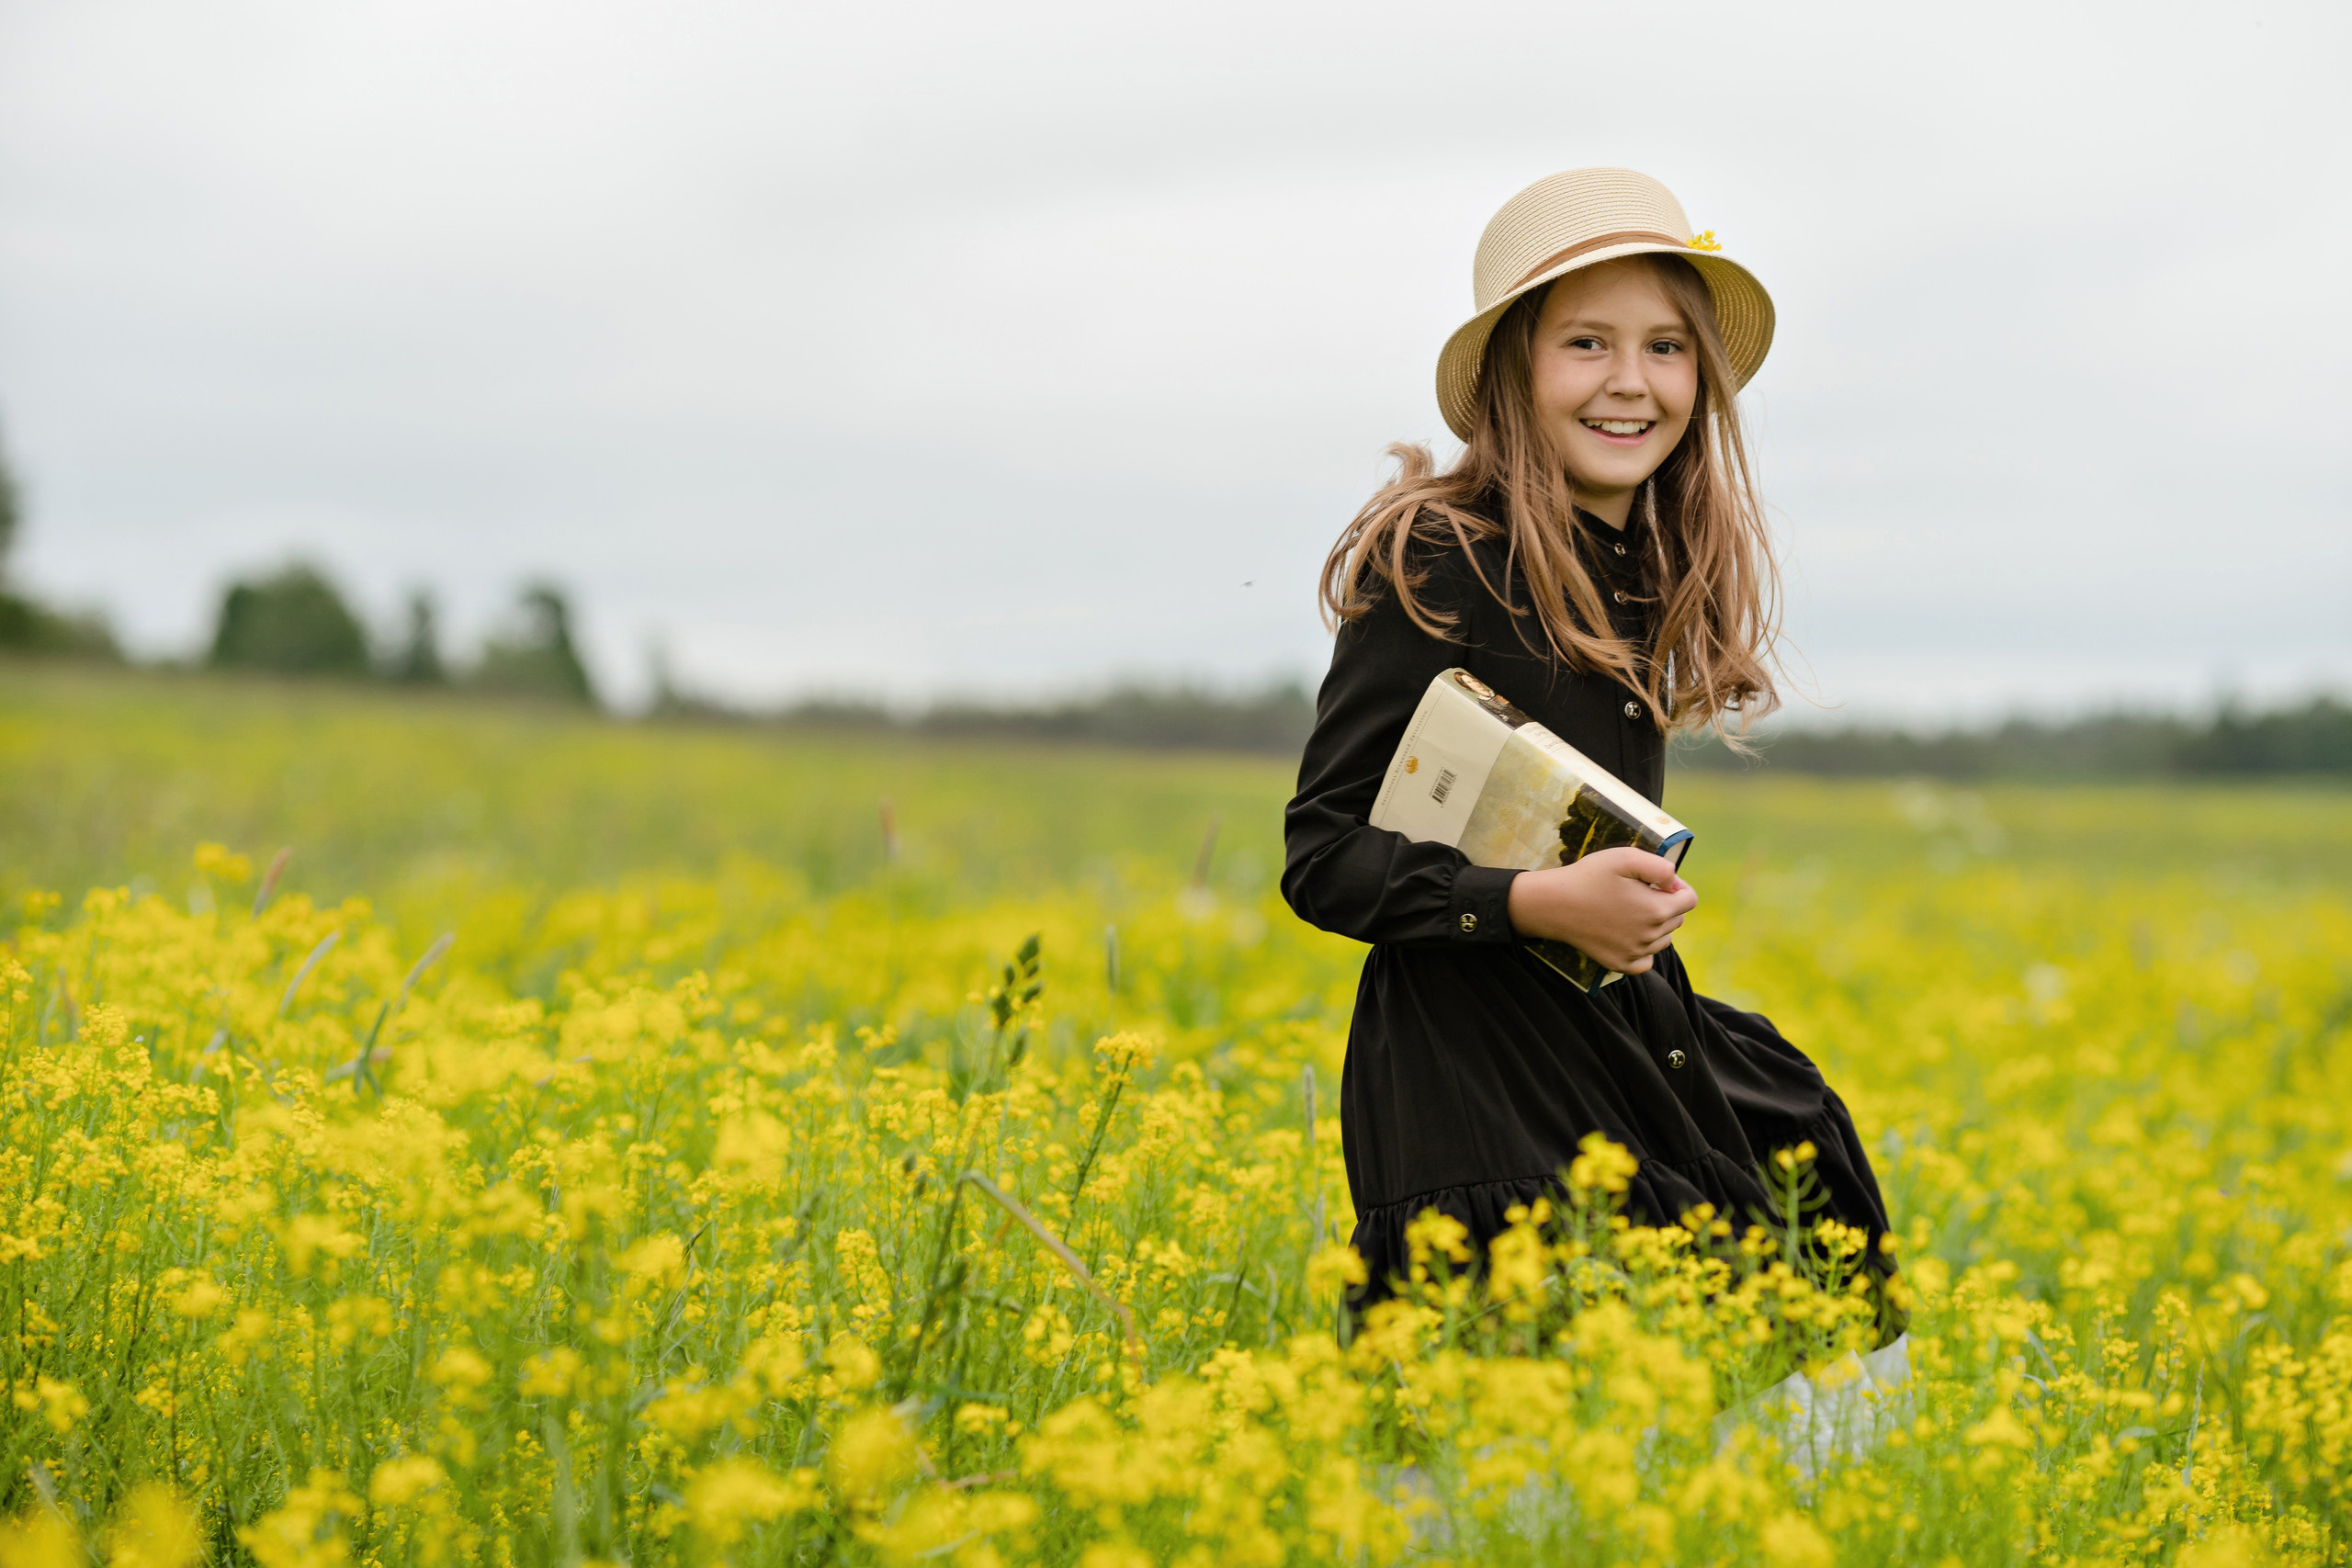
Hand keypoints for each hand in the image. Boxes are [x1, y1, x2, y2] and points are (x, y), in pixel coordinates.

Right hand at [1504, 847, 1696, 975]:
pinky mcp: (1620, 964)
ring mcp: (1635, 953)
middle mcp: (1650, 936)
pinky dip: (1644, 949)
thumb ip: (1660, 866)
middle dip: (1666, 904)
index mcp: (1656, 910)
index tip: (1657, 882)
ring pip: (1664, 939)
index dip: (1678, 886)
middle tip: (1637, 893)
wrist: (1554, 904)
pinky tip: (1630, 935)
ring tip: (1630, 911)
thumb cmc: (1589, 877)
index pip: (1690, 900)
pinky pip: (1647, 961)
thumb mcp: (1625, 857)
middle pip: (1677, 919)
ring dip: (1656, 925)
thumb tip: (1675, 881)